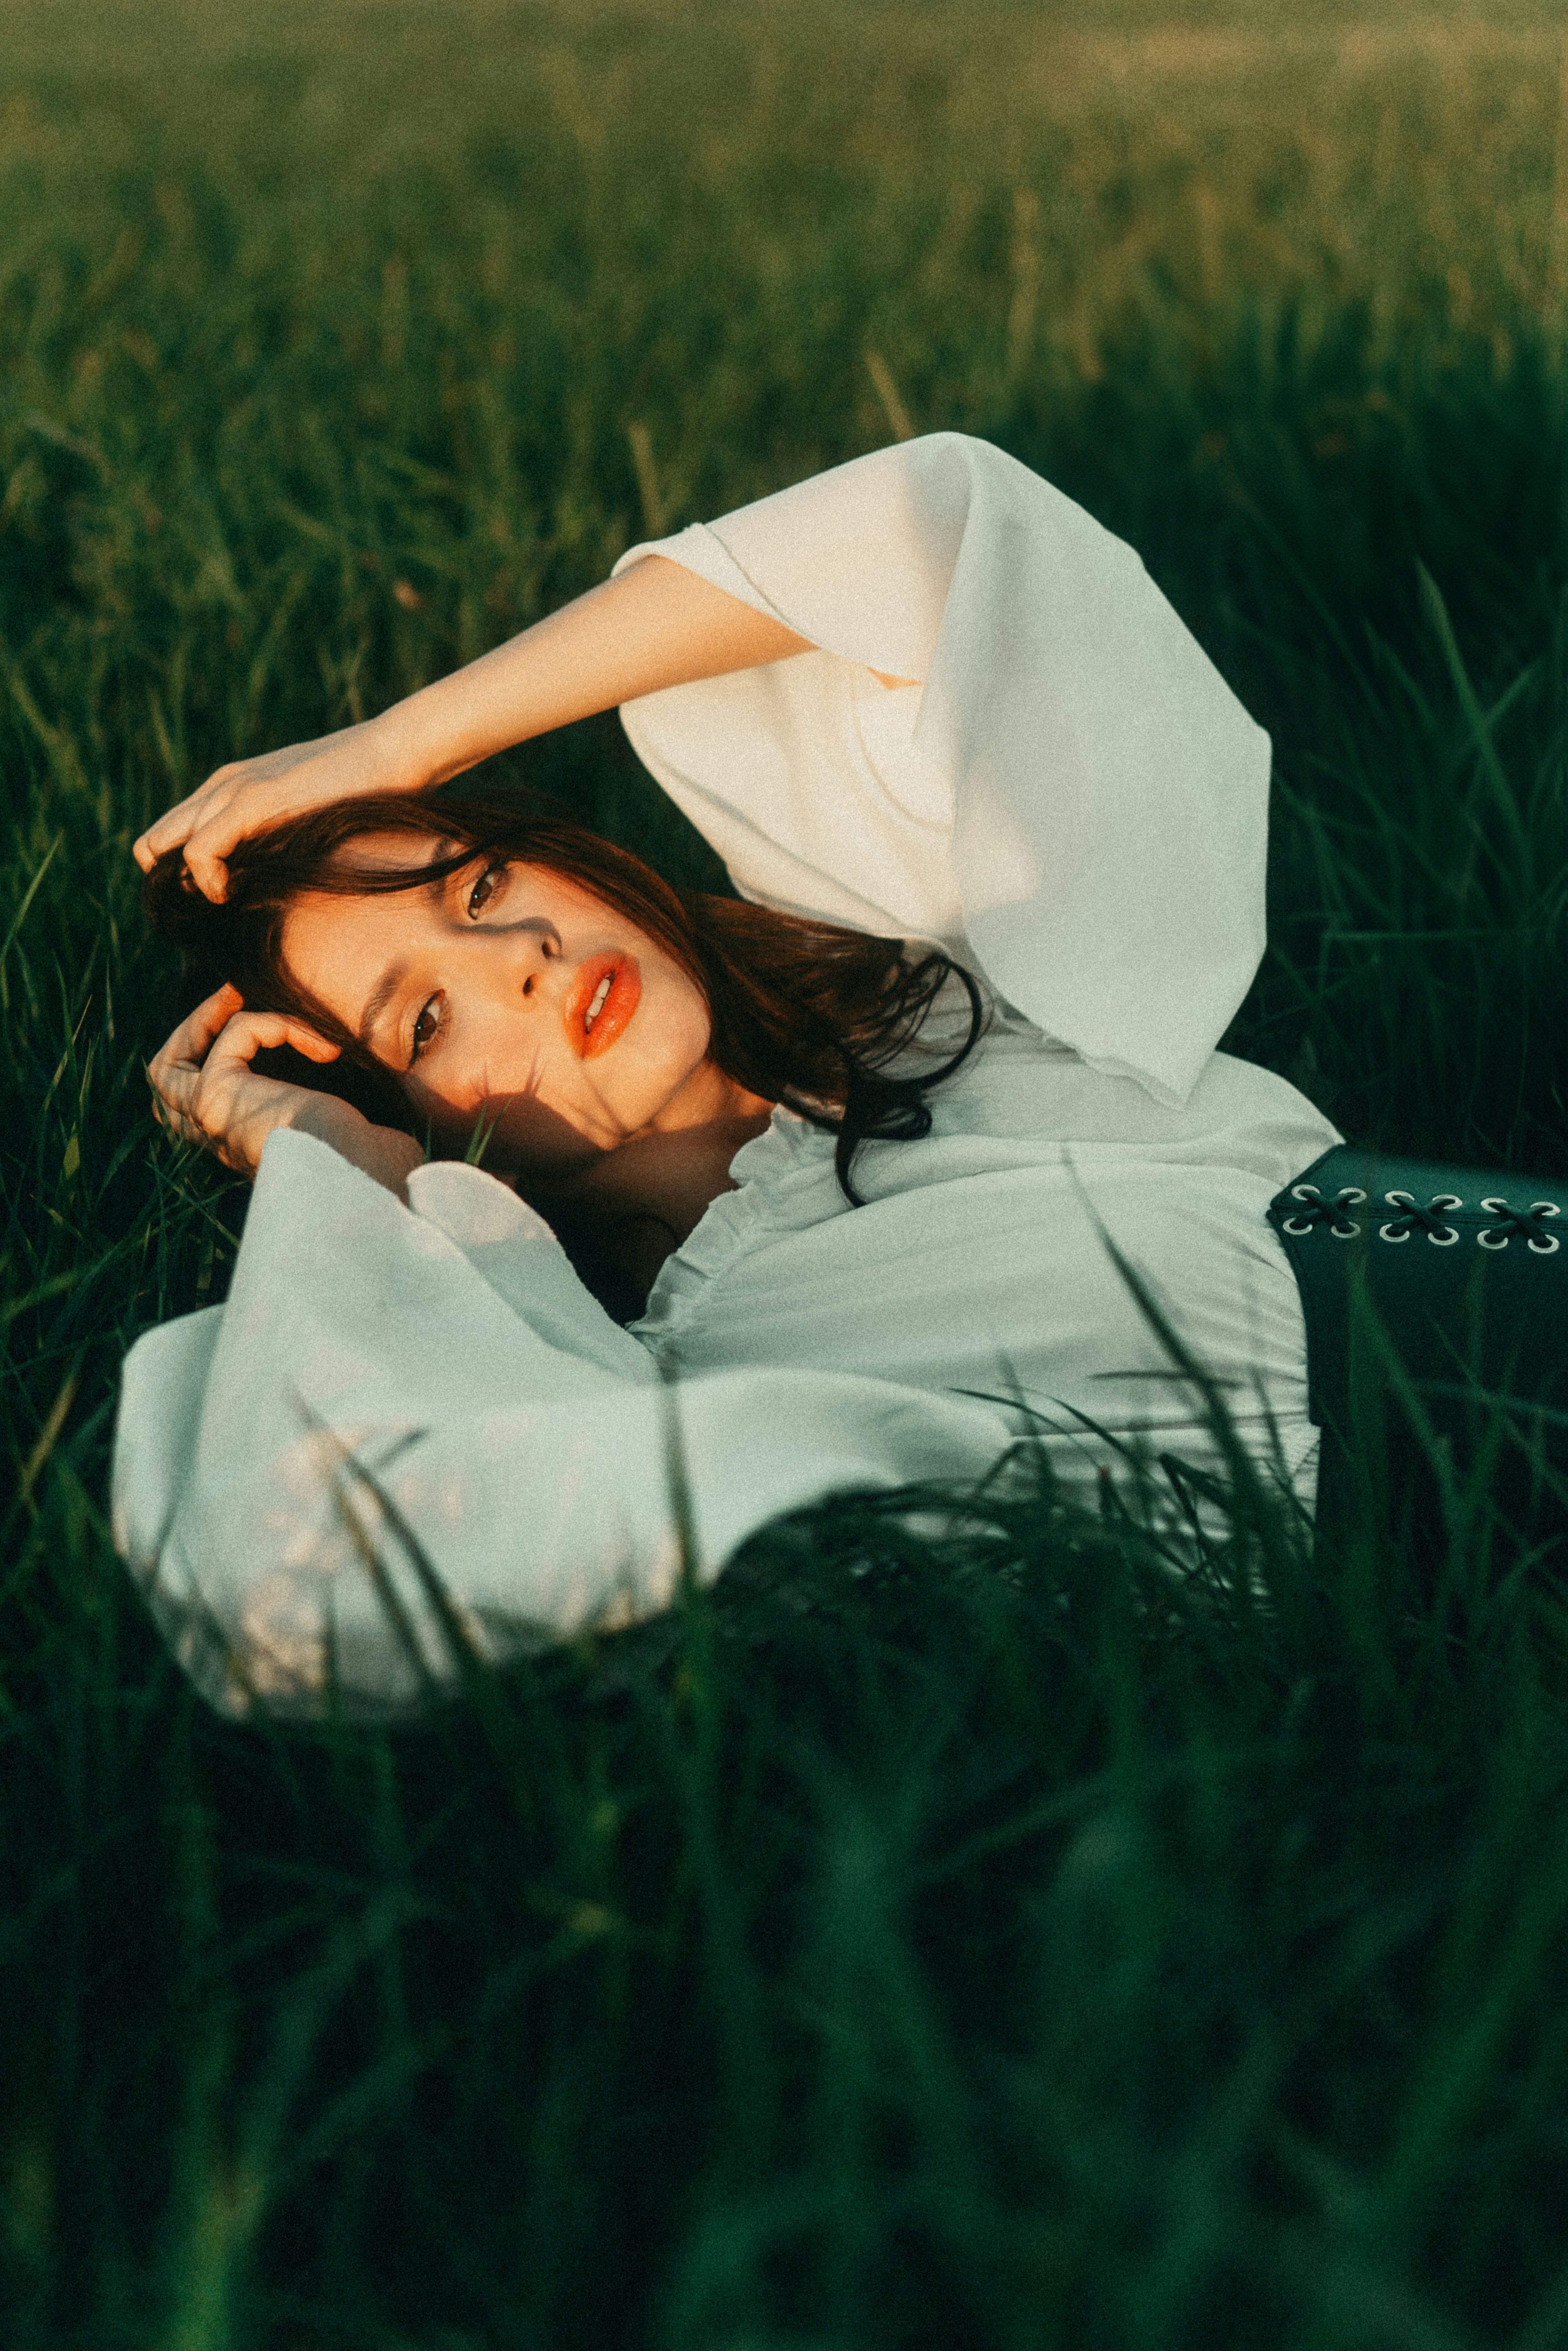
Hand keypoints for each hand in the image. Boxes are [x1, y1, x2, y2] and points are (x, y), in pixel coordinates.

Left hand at [132, 716, 411, 902]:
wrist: (397, 750)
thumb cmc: (371, 789)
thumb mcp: (310, 814)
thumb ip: (280, 836)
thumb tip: (273, 881)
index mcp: (232, 787)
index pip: (171, 837)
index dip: (179, 877)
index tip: (217, 901)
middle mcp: (221, 786)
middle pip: (152, 844)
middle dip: (169, 885)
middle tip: (210, 910)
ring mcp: (232, 791)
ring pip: (160, 848)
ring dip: (182, 888)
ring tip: (222, 905)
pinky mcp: (251, 803)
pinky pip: (197, 853)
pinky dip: (204, 884)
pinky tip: (230, 896)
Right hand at [148, 983, 422, 1194]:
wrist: (360, 1176)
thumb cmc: (358, 1159)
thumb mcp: (322, 1124)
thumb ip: (300, 1098)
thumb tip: (324, 1055)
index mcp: (232, 1145)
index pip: (184, 1105)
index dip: (201, 1058)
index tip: (241, 1023)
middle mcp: (212, 1136)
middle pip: (164, 1079)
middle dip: (189, 1033)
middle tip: (229, 999)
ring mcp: (206, 1117)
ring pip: (171, 1060)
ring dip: (204, 1017)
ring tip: (239, 993)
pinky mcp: (216, 1095)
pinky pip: (238, 1033)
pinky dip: (280, 1024)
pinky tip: (321, 1047)